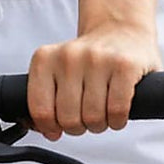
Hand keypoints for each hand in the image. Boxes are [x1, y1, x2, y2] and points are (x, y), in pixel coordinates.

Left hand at [27, 23, 160, 140]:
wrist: (121, 30)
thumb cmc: (88, 59)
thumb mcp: (57, 70)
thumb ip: (45, 99)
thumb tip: (49, 132)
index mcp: (45, 58)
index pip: (40, 110)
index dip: (51, 127)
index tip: (60, 125)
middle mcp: (68, 56)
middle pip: (68, 119)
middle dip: (79, 127)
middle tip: (85, 116)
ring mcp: (97, 59)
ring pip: (93, 118)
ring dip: (99, 124)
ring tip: (101, 111)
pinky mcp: (124, 65)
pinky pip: (117, 111)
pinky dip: (117, 120)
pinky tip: (117, 110)